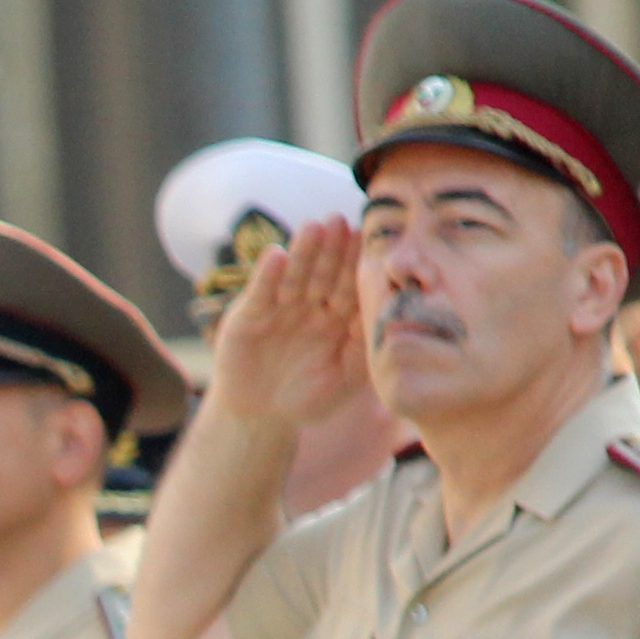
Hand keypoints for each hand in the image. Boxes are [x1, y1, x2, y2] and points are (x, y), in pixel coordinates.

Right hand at [206, 216, 368, 430]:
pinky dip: (267, 274)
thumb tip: (389, 318)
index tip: (369, 239)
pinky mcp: (250, 315)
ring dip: (303, 251)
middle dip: (333, 248)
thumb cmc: (307, 400)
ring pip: (295, 275)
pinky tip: (275, 255)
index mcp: (339, 317)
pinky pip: (262, 292)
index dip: (358, 262)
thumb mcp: (344, 379)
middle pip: (325, 272)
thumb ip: (365, 348)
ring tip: (313, 227)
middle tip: (341, 221)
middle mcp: (312, 306)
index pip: (351, 284)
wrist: (258, 417)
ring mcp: (281, 308)